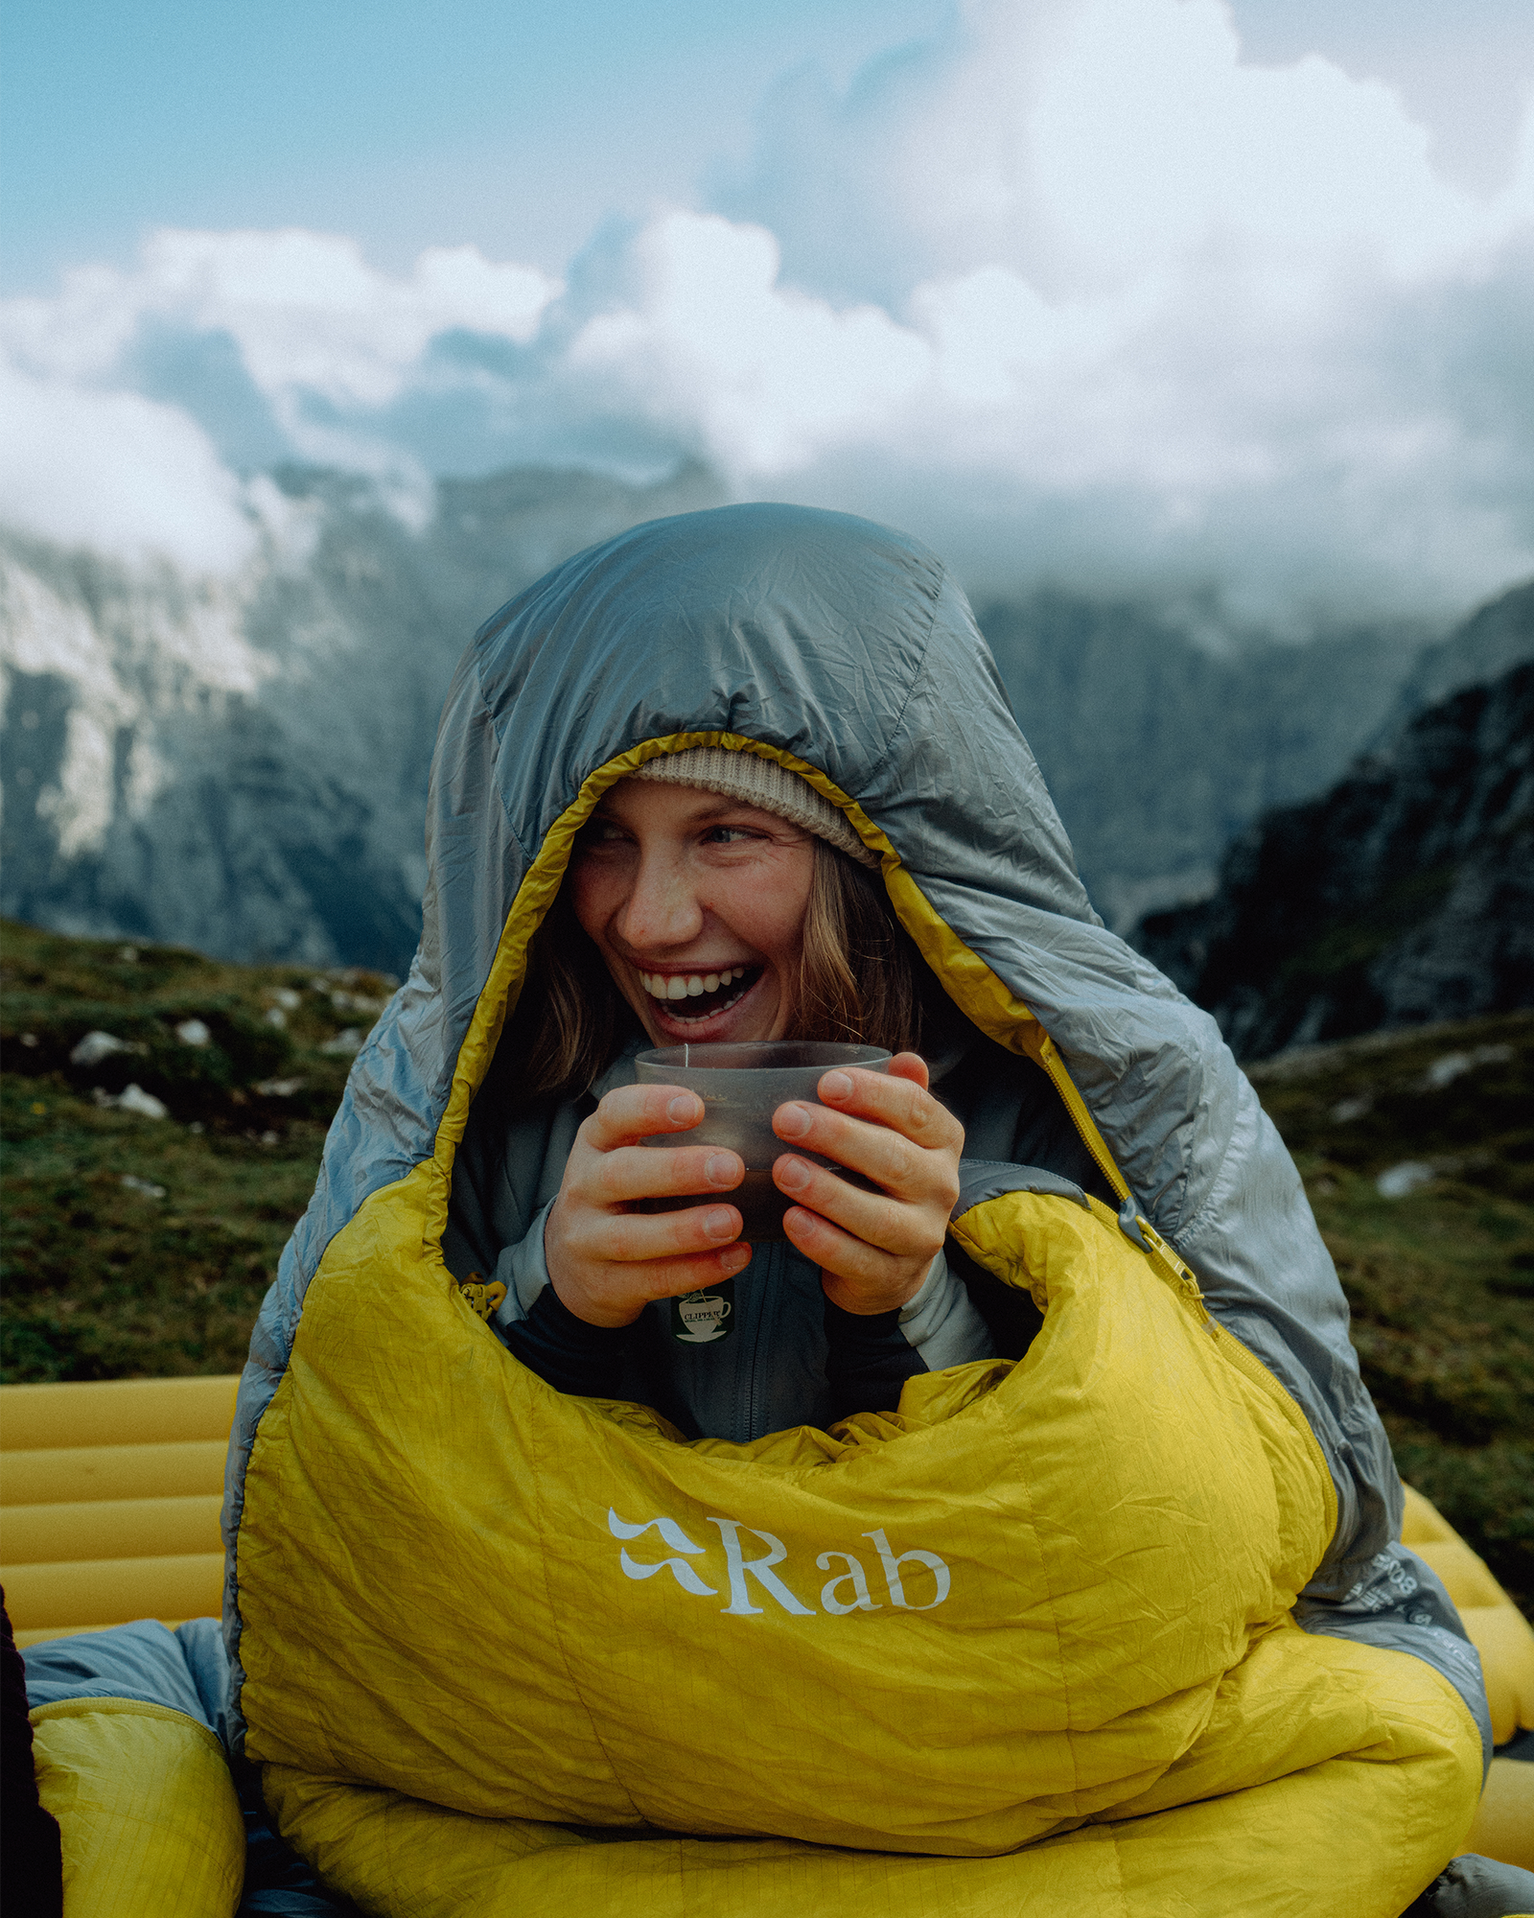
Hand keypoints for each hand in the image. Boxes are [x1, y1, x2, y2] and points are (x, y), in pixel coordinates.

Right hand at [544, 1084, 750, 1326]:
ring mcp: (588, 1239)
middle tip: (731, 1168)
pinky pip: (653, 1279)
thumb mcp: (627, 1154)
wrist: (573, 1266)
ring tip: (732, 1221)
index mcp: (595, 1143)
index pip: (613, 1114)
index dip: (650, 1107)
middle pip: (620, 1174)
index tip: (696, 1107)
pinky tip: (735, 1256)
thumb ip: (672, 1136)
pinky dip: (697, 1270)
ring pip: (630, 1236)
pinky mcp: (606, 1283)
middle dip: (677, 1170)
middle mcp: (584, 1187)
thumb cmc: (620, 1196)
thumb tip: (751, 1113)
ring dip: (685, 1229)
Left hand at [770, 1054, 962, 1314]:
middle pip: (894, 1160)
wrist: (894, 1260)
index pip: (916, 1110)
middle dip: (838, 1137)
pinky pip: (857, 1259)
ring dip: (827, 1191)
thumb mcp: (895, 1133)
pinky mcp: (893, 1276)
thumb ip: (896, 1096)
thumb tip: (907, 1059)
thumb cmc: (883, 1178)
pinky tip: (792, 1219)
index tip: (825, 1082)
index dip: (873, 1094)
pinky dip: (822, 1241)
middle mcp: (941, 1188)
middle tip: (786, 1119)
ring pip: (877, 1215)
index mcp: (943, 1141)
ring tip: (783, 1169)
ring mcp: (922, 1237)